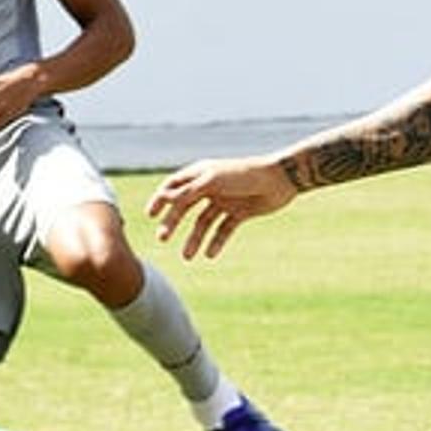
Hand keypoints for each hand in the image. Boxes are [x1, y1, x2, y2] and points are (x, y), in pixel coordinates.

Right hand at [147, 156, 297, 260]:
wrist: (280, 180)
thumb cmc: (244, 175)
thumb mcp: (213, 181)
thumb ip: (188, 191)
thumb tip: (164, 197)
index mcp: (202, 174)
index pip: (174, 186)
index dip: (161, 199)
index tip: (150, 215)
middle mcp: (211, 187)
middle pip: (185, 207)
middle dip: (173, 223)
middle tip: (163, 239)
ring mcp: (225, 201)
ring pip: (204, 222)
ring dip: (195, 239)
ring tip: (188, 257)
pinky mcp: (239, 213)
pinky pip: (223, 230)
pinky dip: (216, 242)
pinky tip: (210, 255)